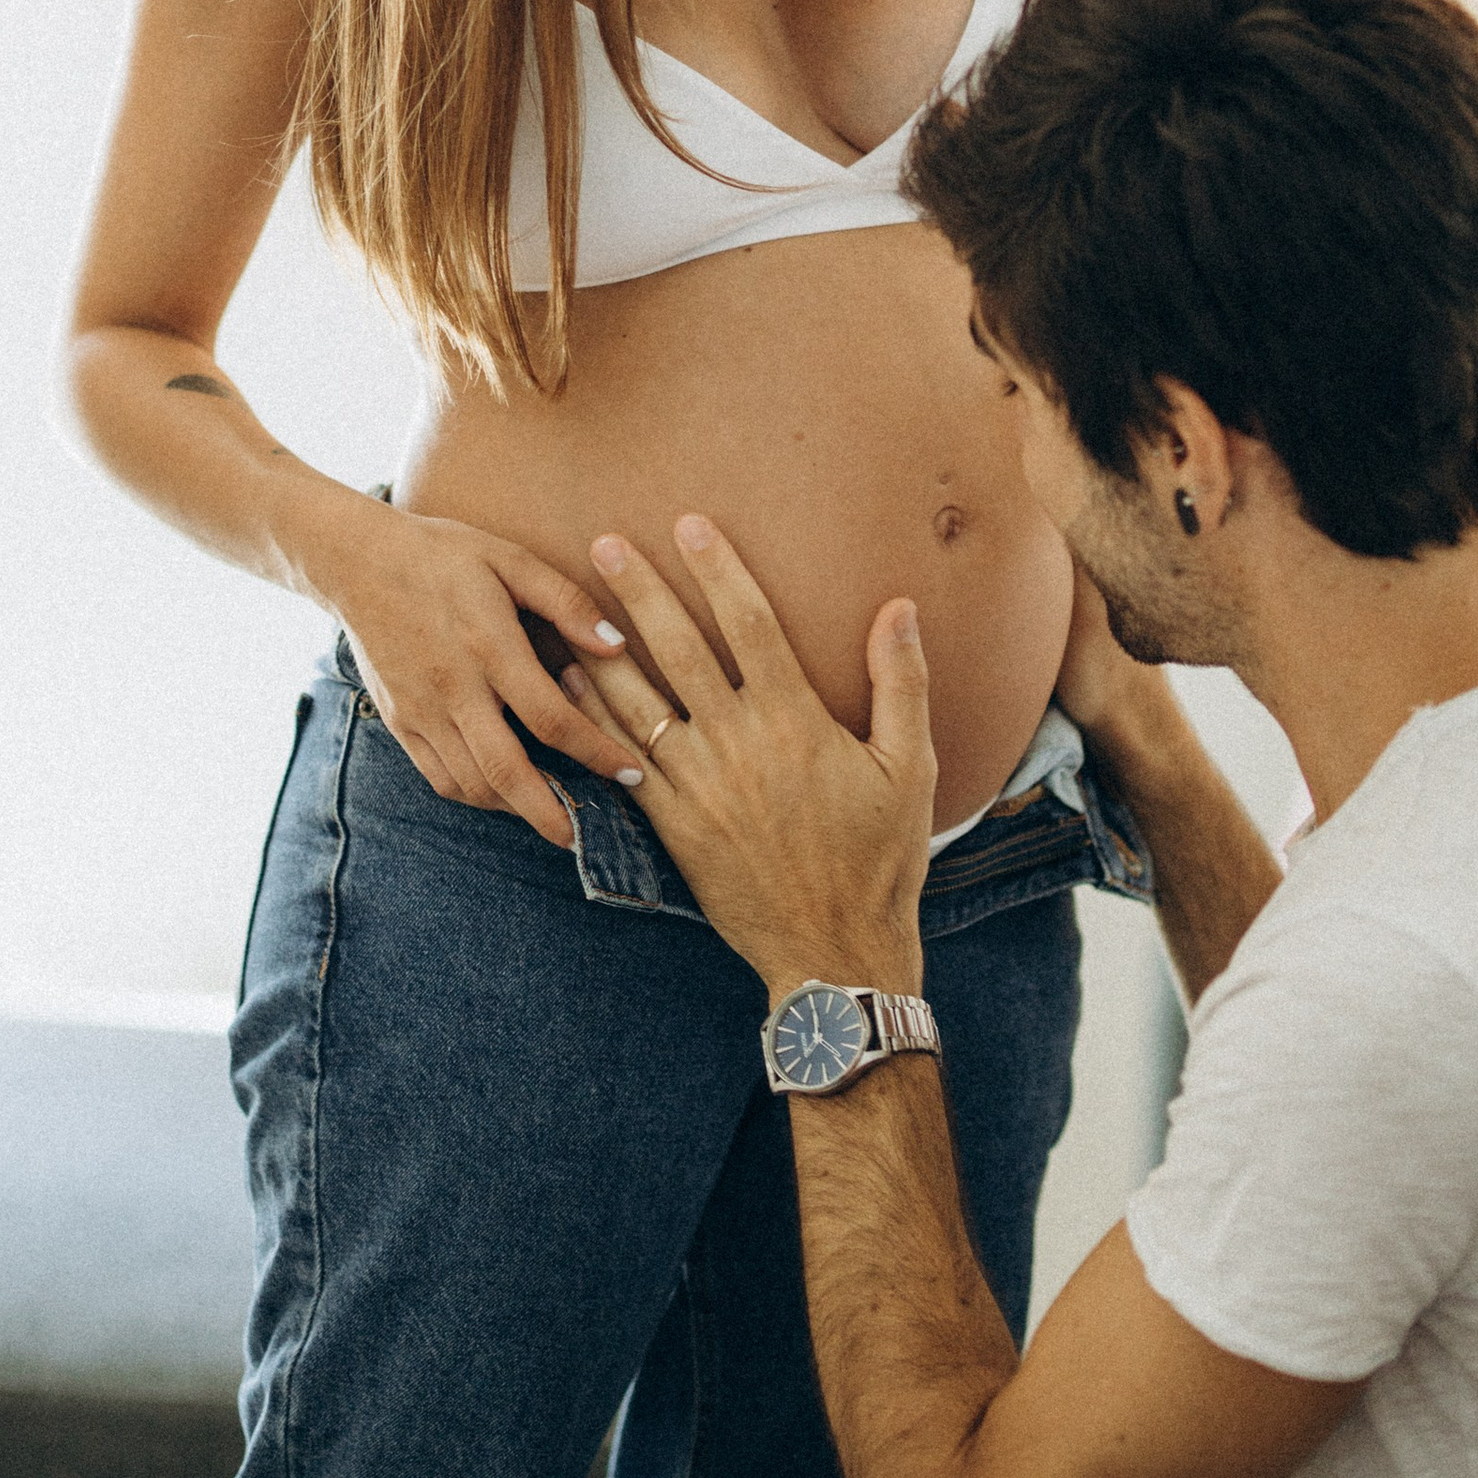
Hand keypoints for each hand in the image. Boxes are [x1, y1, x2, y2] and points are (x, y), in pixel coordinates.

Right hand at [322, 504, 645, 845]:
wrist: (357, 562)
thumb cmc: (443, 554)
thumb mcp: (511, 559)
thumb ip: (567, 602)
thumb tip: (617, 645)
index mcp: (489, 646)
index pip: (552, 718)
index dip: (596, 753)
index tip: (631, 775)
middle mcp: (454, 688)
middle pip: (506, 772)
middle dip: (550, 814)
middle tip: (586, 836)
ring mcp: (422, 711)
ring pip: (471, 783)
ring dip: (514, 809)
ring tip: (551, 815)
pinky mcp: (400, 722)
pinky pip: (439, 777)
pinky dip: (475, 796)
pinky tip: (502, 794)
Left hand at [563, 516, 937, 1001]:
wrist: (835, 952)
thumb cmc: (882, 859)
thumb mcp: (910, 768)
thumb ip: (901, 681)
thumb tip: (900, 606)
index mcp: (796, 722)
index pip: (751, 625)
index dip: (719, 570)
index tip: (690, 525)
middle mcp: (740, 745)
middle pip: (679, 650)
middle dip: (639, 591)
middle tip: (603, 542)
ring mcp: (700, 787)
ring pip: (639, 702)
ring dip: (603, 646)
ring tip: (567, 602)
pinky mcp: (675, 826)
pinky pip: (624, 761)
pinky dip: (594, 718)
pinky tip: (570, 684)